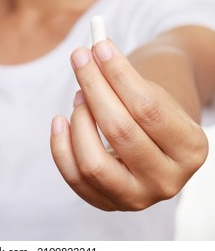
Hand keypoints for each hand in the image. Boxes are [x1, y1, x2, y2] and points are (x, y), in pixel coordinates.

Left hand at [50, 40, 207, 210]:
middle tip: (79, 58)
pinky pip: (74, 178)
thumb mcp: (151, 94)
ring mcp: (136, 198)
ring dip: (79, 119)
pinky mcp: (107, 204)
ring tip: (79, 95)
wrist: (152, 147)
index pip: (148, 107)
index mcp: (190, 148)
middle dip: (94, 88)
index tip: (98, 46)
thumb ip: (123, 78)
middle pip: (119, 131)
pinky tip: (60, 120)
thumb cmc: (151, 114)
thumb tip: (89, 57)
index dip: (119, 74)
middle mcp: (167, 180)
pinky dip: (61, 146)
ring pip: (92, 162)